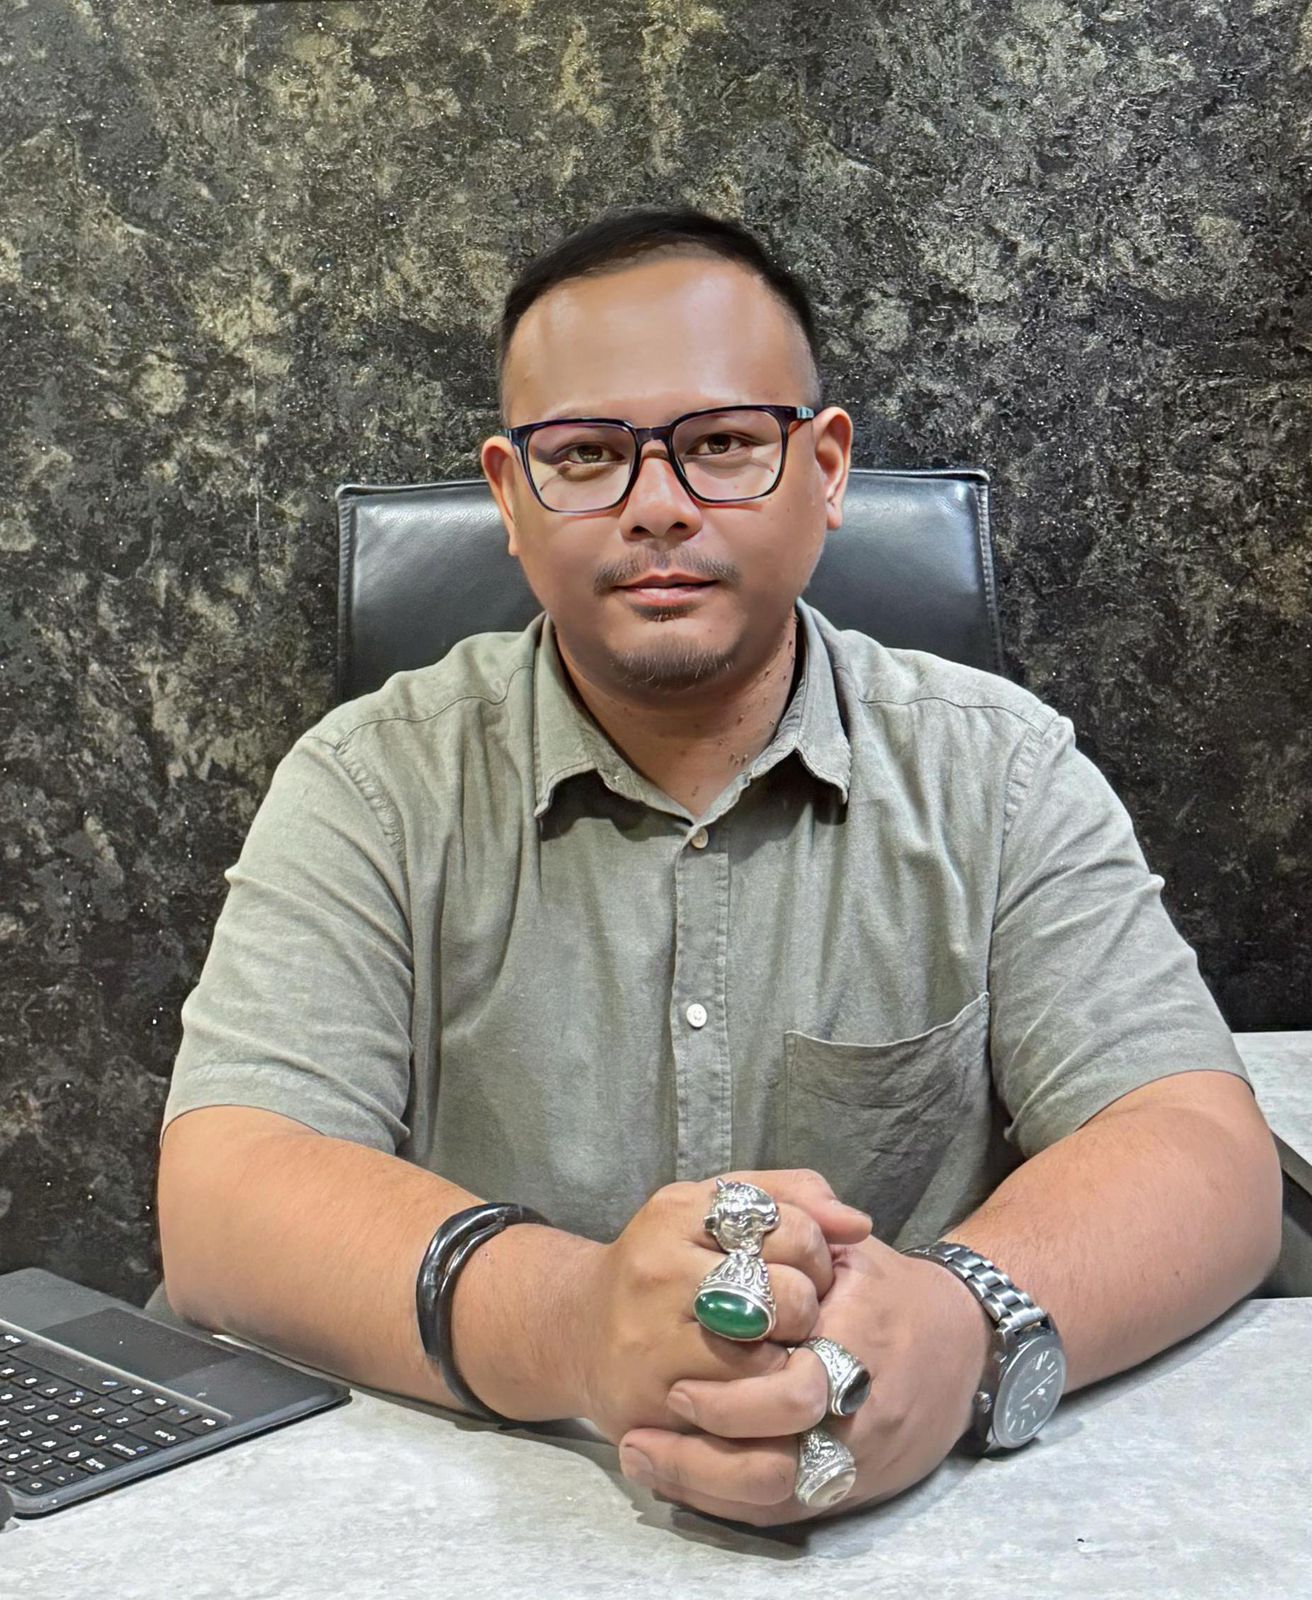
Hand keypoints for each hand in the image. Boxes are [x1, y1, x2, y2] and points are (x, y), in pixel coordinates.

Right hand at [569, 1169, 872, 1444]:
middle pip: (785, 1299)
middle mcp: (658, 1274)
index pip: (791, 1230)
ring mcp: (651, 1345)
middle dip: (805, 1312)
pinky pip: (741, 1422)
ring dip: (787, 1366)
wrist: (576, 1330)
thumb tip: (858, 1225)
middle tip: (792, 1318)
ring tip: (773, 1354)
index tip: (799, 1267)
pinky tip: (754, 1394)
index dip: (815, 1253)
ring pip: (769, 1366)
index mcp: (676, 1214)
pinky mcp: (652, 1407)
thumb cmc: (665, 1263)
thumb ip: (790, 1197)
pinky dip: (762, 1411)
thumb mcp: (713, 1208)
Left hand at [614, 1234, 990, 1525]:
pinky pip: (780, 1507)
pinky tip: (670, 1477)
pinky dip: (722, 1498)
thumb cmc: (889, 1291)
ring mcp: (857, 1454)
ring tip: (640, 1453)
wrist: (964, 1348)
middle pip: (779, 1447)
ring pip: (774, 1489)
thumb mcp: (848, 1249)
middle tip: (660, 1409)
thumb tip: (741, 1214)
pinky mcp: (851, 1486)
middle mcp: (860, 1406)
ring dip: (700, 1478)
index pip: (790, 1380)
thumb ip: (795, 1222)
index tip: (674, 1378)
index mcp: (859, 1337)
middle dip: (709, 1440)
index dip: (729, 1390)